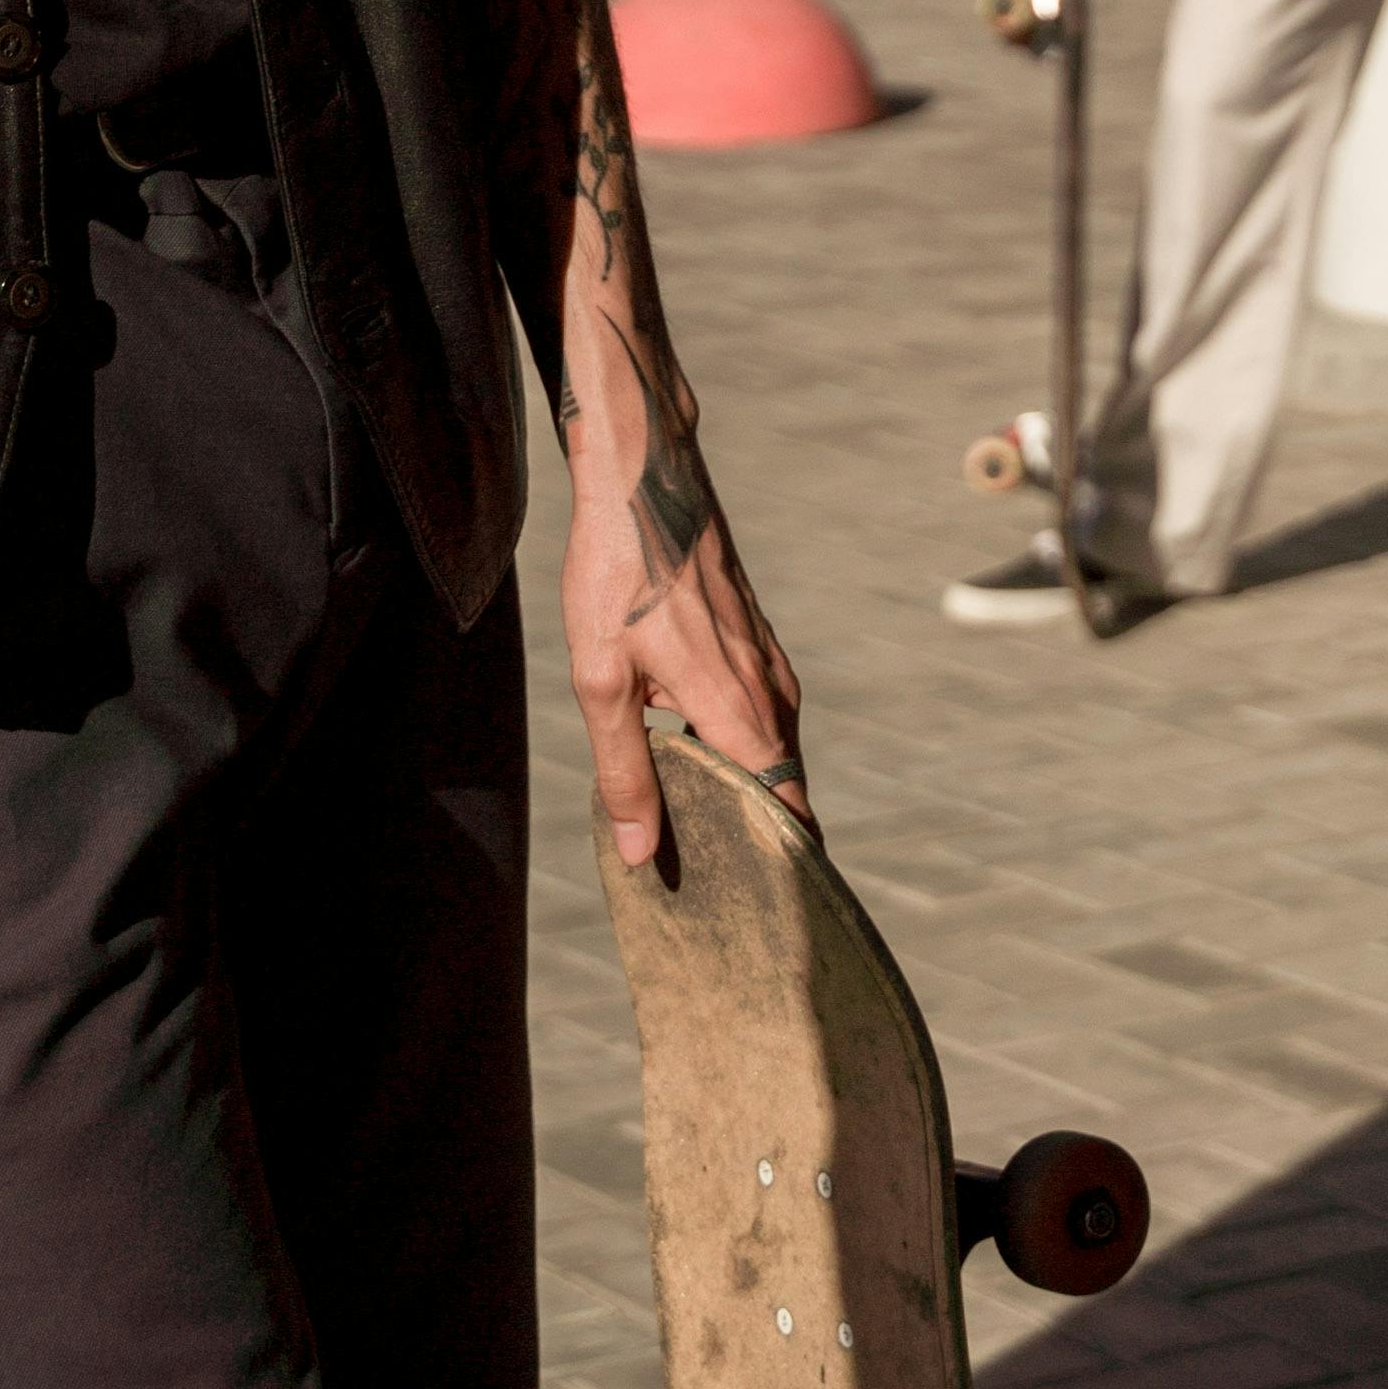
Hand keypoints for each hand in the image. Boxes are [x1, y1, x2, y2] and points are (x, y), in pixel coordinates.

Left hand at [566, 416, 805, 875]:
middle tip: (730, 891)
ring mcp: (767, 660)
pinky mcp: (754, 639)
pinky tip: (700, 763)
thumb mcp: (601, 679)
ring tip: (711, 841)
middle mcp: (769, 689)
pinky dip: (745, 751)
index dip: (784, 863)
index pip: (784, 809)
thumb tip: (640, 850)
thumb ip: (623, 769)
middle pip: (785, 787)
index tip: (773, 911)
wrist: (643, 477)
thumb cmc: (616, 574)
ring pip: (775, 749)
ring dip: (754, 794)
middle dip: (767, 840)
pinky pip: (762, 714)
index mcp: (738, 709)